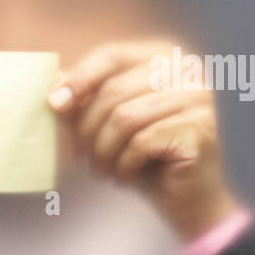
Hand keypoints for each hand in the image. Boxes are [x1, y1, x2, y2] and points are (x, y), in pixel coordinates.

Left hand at [48, 38, 239, 237]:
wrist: (189, 198)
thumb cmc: (147, 156)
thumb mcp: (109, 122)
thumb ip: (86, 98)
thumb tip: (55, 83)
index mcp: (165, 56)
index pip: (113, 56)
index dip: (80, 79)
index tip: (54, 104)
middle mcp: (187, 69)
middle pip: (115, 90)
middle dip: (87, 127)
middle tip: (81, 155)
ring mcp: (198, 98)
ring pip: (125, 118)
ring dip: (103, 150)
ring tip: (102, 169)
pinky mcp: (200, 129)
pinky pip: (142, 142)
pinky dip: (124, 163)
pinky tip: (125, 174)